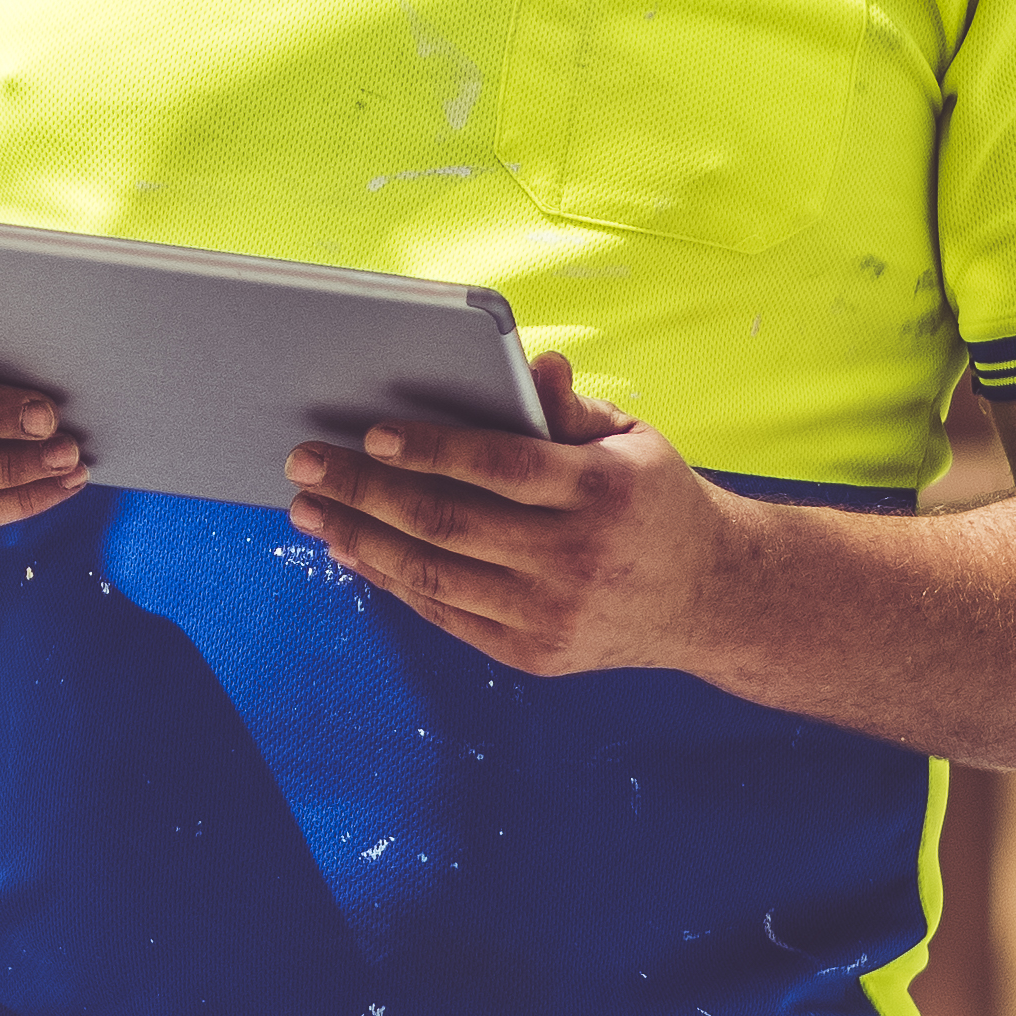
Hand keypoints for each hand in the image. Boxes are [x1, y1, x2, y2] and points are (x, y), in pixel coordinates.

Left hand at [283, 350, 753, 672]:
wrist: (710, 597)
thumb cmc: (655, 499)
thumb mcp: (630, 440)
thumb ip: (570, 407)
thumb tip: (534, 362)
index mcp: (603, 491)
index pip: (500, 466)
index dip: (430, 450)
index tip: (370, 433)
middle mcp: (577, 557)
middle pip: (449, 522)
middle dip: (365, 490)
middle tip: (305, 463)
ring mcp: (553, 613)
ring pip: (435, 575)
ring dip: (359, 538)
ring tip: (310, 507)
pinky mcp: (534, 653)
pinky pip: (445, 613)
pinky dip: (390, 580)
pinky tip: (352, 548)